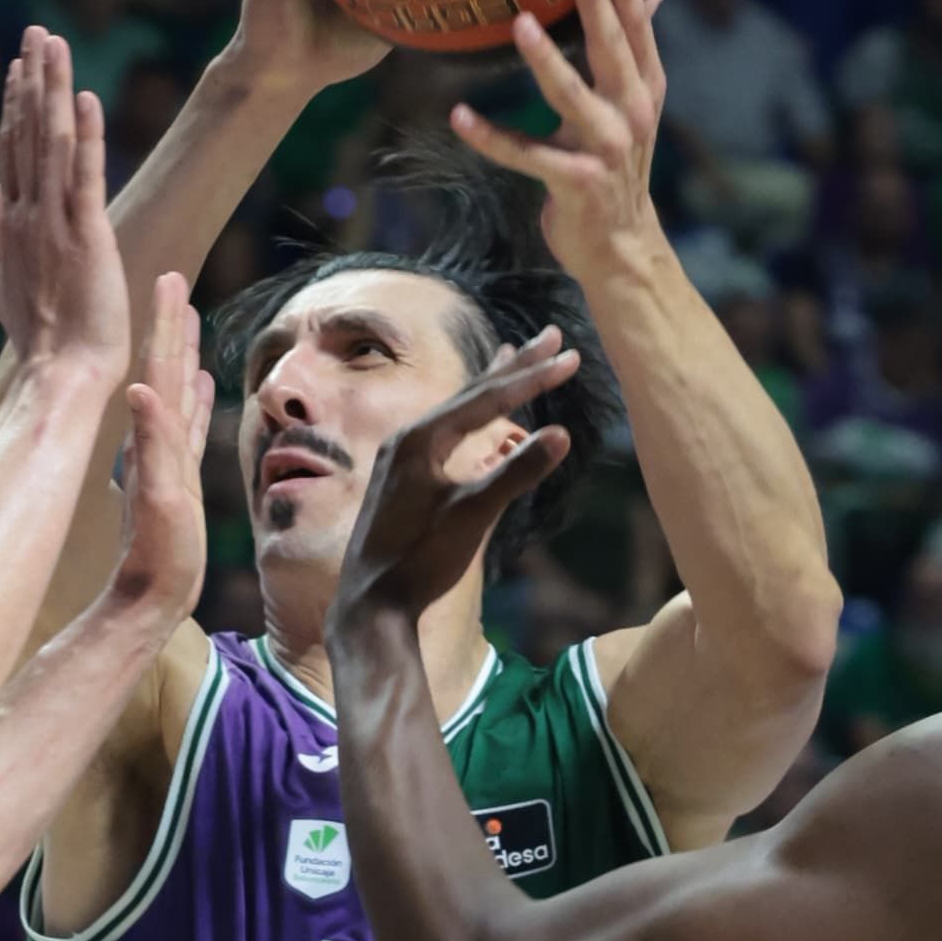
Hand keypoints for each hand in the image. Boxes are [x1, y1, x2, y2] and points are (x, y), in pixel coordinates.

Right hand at [0, 25, 128, 399]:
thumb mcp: (6, 283)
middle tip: (36, 33)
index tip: (18, 66)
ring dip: (52, 88)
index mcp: (13, 224)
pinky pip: (84, 176)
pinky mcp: (86, 236)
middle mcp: (28, 215)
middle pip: (26, 133)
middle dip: (31, 79)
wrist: (60, 373)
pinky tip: (84, 97)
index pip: (13, 151)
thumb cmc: (41, 339)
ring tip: (54, 44)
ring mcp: (54, 223)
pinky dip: (84, 136)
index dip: (15, 105)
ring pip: (50, 142)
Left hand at [101, 270, 211, 633]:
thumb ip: (150, 446)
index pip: (159, 369)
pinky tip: (198, 383)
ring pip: (176, 393)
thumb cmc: (156, 559)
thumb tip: (139, 390)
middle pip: (166, 371)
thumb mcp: (156, 500)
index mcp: (154, 440)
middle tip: (175, 282)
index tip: (169, 280)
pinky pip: (186, 426)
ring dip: (181, 356)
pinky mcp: (176, 478)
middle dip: (171, 326)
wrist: (148, 601)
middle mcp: (157, 442)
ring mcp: (166, 459)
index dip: (164, 324)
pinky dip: (192, 399)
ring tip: (189, 321)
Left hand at [333, 332, 574, 634]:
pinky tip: (474, 418)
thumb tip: (561, 433)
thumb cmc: (419, 562)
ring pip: (457, 410)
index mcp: (421, 439)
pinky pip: (445, 432)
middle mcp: (408, 439)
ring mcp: (403, 458)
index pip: (488, 399)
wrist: (370, 605)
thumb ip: (515, 473)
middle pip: (473, 393)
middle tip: (555, 335)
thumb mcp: (473, 517)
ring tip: (514, 355)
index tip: (571, 358)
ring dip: (491, 384)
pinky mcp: (404, 479)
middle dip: (518, 365)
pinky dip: (470, 415)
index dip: (533, 378)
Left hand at [450, 0, 666, 276]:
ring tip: (520, 24)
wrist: (620, 247)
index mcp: (644, 92)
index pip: (638, 32)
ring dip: (545, 59)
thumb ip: (632, 54)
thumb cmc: (615, 170)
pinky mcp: (575, 182)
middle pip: (611, 50)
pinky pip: (525, 155)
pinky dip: (490, 137)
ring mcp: (606, 150)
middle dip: (596, 3)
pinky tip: (459, 117)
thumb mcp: (631, 108)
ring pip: (571, 95)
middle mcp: (631, 115)